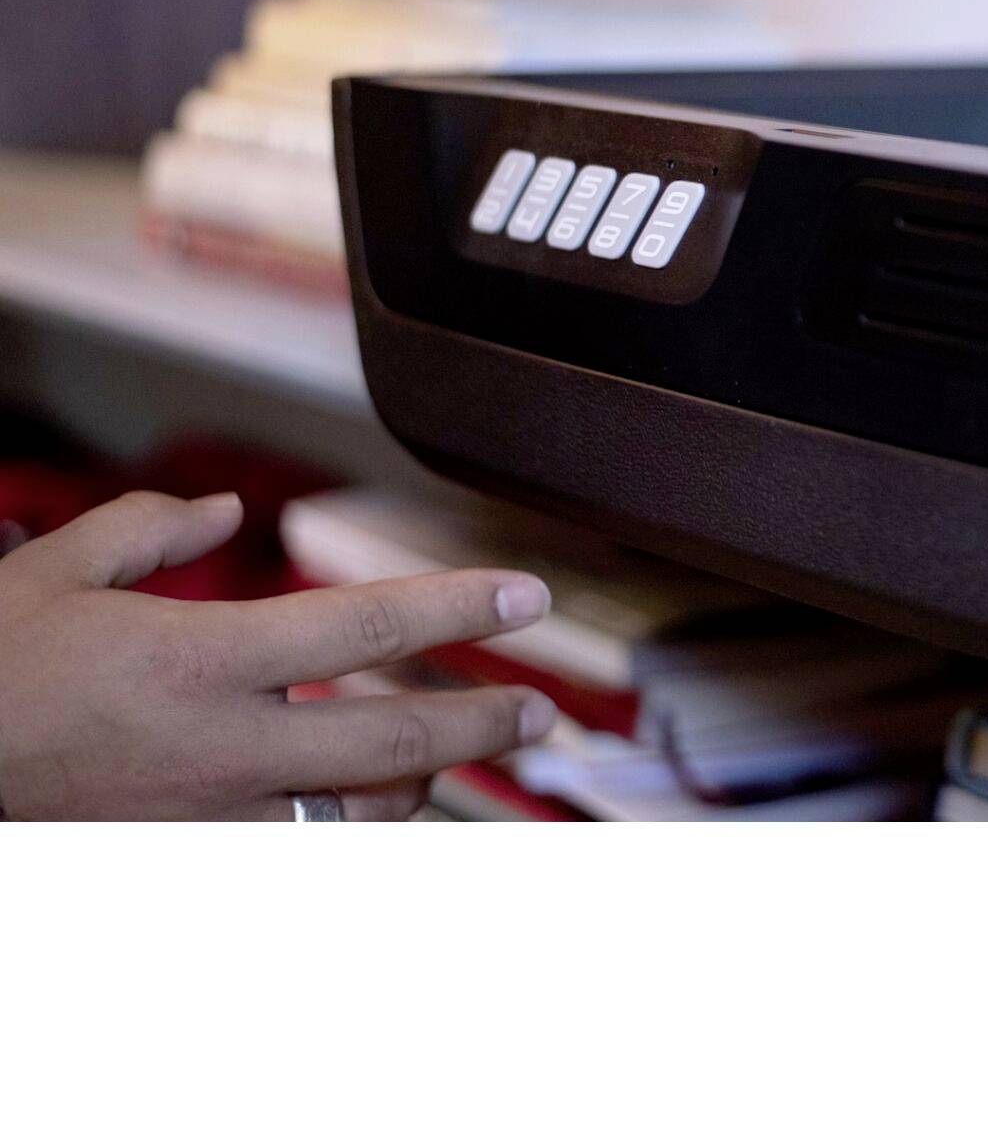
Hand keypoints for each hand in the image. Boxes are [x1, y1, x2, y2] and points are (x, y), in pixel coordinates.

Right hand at [0, 491, 557, 820]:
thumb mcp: (56, 572)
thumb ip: (151, 529)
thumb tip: (223, 509)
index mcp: (201, 658)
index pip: (367, 628)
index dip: (460, 608)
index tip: (528, 596)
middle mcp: (221, 747)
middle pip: (392, 742)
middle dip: (482, 723)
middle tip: (539, 712)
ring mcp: (206, 822)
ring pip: (356, 819)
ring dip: (418, 787)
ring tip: (451, 756)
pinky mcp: (183, 869)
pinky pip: (294, 861)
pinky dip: (343, 838)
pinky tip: (368, 815)